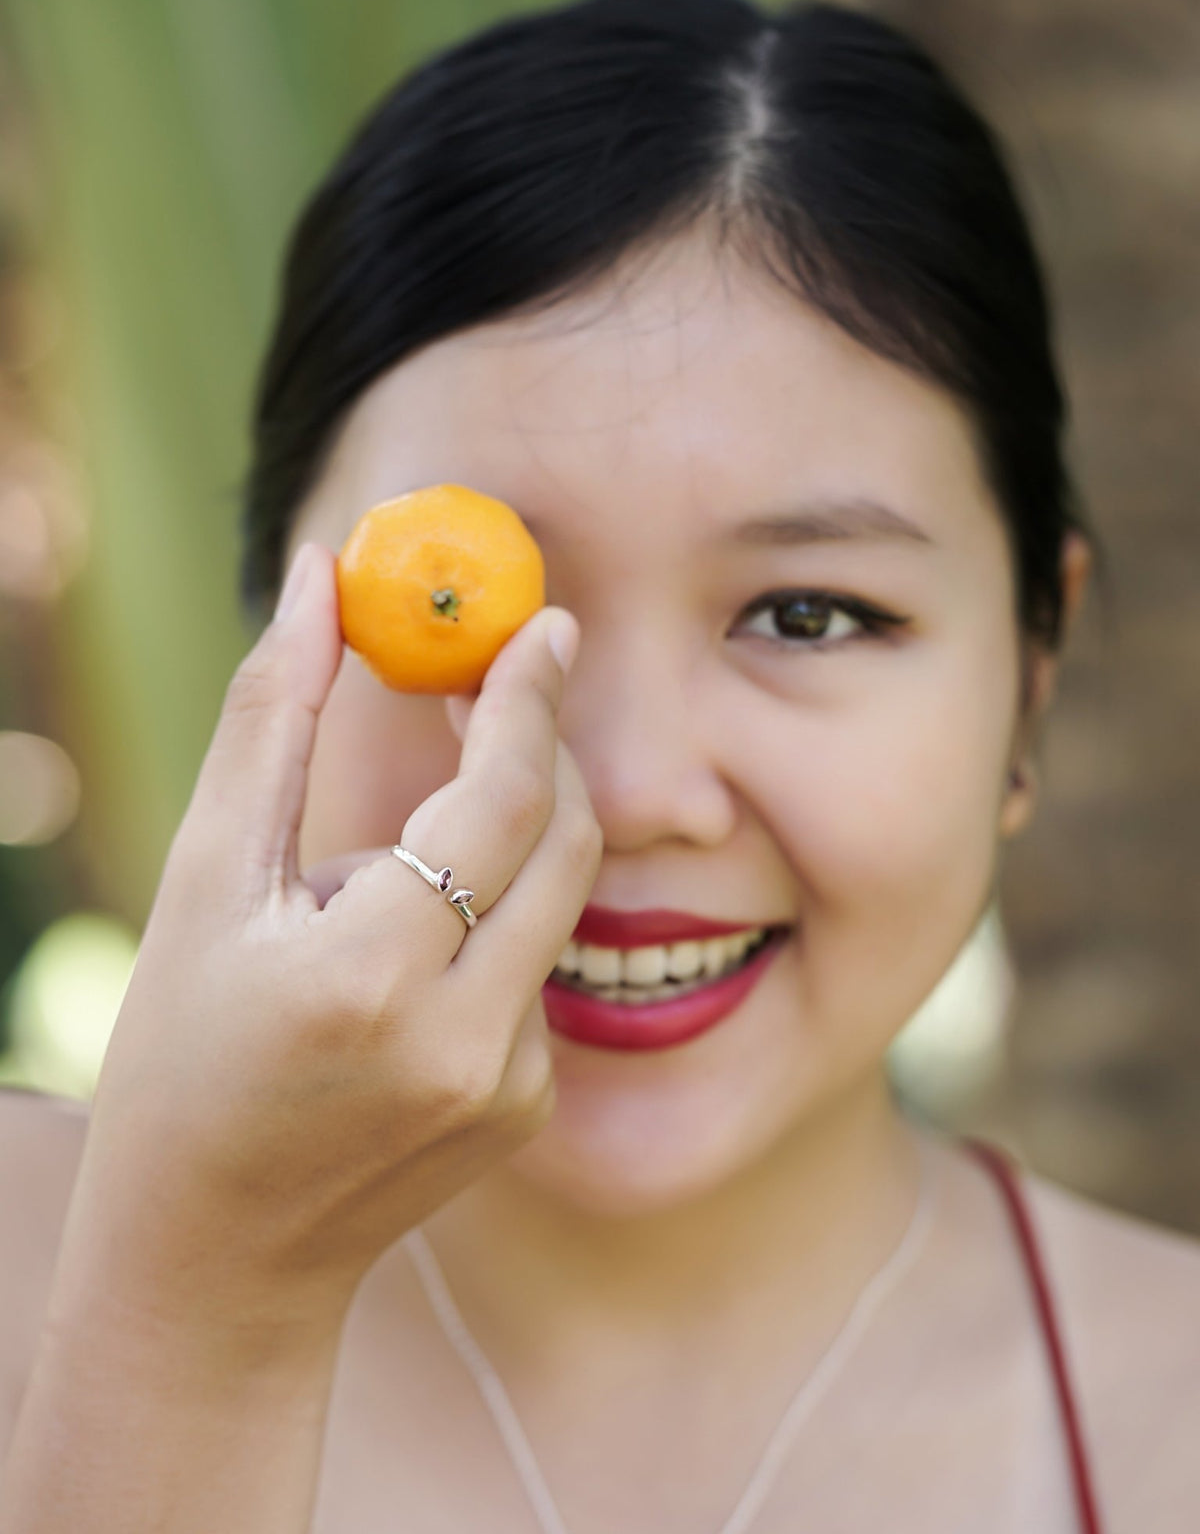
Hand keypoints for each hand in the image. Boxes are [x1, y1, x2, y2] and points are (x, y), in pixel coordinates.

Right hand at [71, 542, 600, 1327]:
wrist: (215, 1259)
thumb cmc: (183, 1059)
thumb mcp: (205, 884)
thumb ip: (269, 721)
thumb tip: (319, 582)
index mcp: (370, 976)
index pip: (501, 798)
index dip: (530, 697)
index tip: (548, 624)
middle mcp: (465, 1036)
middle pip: (565, 837)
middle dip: (542, 743)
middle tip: (496, 683)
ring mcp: (511, 1082)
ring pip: (560, 895)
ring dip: (510, 830)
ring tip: (401, 847)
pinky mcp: (530, 1106)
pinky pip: (542, 965)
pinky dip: (496, 915)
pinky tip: (411, 952)